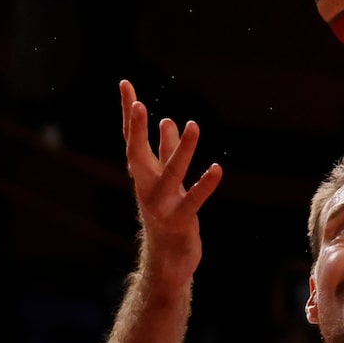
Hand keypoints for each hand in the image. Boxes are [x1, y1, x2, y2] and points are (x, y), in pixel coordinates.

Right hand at [121, 78, 222, 282]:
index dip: (129, 112)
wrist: (166, 258)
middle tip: (139, 104)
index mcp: (142, 174)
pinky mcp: (180, 220)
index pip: (132, 138)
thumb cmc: (165, 213)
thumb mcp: (163, 180)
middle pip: (138, 154)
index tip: (126, 84)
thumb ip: (164, 151)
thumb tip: (166, 120)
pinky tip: (217, 169)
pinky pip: (193, 200)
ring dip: (181, 149)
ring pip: (171, 173)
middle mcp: (146, 186)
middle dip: (137, 130)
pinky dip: (205, 185)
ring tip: (193, 125)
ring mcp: (161, 204)